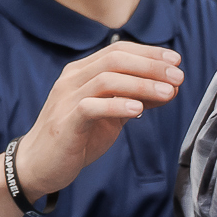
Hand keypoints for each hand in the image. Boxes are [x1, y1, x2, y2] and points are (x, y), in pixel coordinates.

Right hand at [13, 41, 183, 196]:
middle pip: (115, 59)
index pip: (118, 50)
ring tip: (168, 92)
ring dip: (141, 84)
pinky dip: (117, 105)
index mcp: (82, 72)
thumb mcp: (110, 114)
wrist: (39, 165)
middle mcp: (72, 79)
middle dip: (151, 66)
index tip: (176, 61)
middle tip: (178, 76)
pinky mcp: (65, 122)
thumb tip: (169, 87)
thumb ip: (134, 98)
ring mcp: (66, 99)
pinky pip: (91, 106)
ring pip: (106, 79)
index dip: (149, 53)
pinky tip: (139, 109)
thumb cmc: (76, 138)